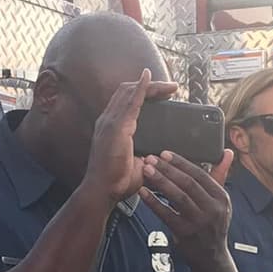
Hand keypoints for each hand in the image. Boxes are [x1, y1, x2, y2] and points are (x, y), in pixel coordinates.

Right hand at [81, 70, 178, 208]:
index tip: (163, 95)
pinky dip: (141, 88)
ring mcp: (110, 122)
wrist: (101, 192)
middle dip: (150, 86)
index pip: (126, 102)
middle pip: (127, 92)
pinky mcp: (116, 127)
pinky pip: (131, 101)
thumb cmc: (116, 182)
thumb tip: (161, 156)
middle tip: (171, 88)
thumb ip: (147, 156)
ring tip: (169, 86)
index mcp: (111, 128)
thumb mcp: (137, 165)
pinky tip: (150, 78)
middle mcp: (108, 121)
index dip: (143, 93)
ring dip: (151, 86)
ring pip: (129, 92)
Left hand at [138, 149, 235, 265]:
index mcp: (222, 197)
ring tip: (146, 171)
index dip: (181, 162)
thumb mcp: (221, 202)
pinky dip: (154, 202)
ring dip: (160, 181)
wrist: (211, 258)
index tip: (165, 154)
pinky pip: (167, 214)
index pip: (200, 174)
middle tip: (151, 159)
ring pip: (178, 197)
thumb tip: (227, 153)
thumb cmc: (212, 226)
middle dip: (168, 169)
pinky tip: (143, 192)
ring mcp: (200, 222)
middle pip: (188, 183)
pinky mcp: (186, 233)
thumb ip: (220, 176)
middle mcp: (213, 209)